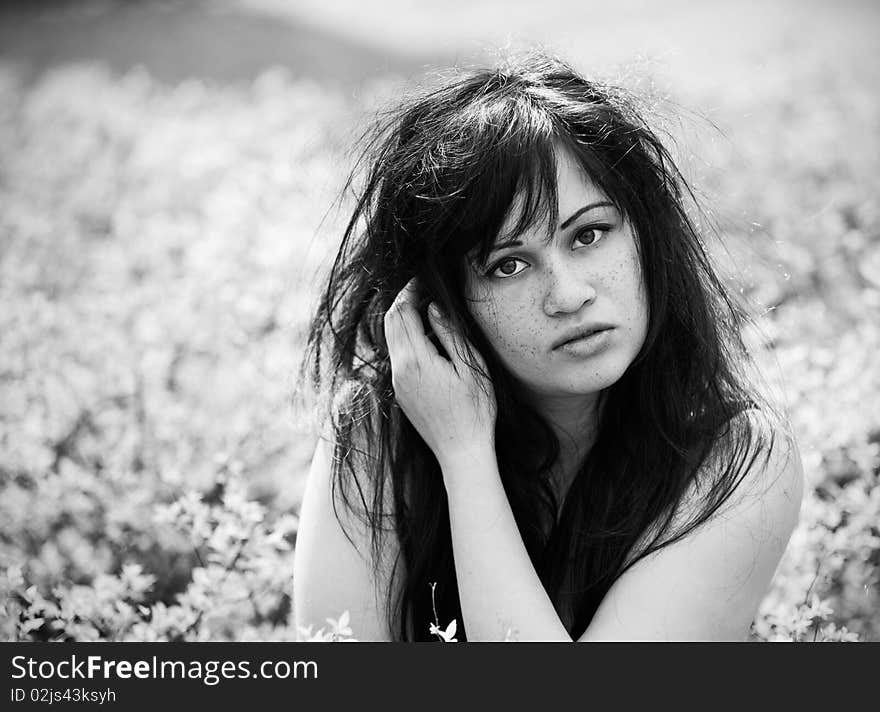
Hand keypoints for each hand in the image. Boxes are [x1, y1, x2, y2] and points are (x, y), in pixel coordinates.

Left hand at [383, 278, 496, 468]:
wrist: (461, 451)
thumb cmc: (475, 410)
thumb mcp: (471, 366)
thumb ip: (450, 334)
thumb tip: (433, 308)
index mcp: (416, 360)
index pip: (402, 313)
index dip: (410, 291)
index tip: (422, 280)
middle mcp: (400, 370)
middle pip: (390, 322)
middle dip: (402, 301)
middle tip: (422, 289)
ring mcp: (397, 383)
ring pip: (391, 339)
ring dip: (403, 320)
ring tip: (426, 310)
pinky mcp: (400, 393)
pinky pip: (397, 356)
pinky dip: (406, 339)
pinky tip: (427, 339)